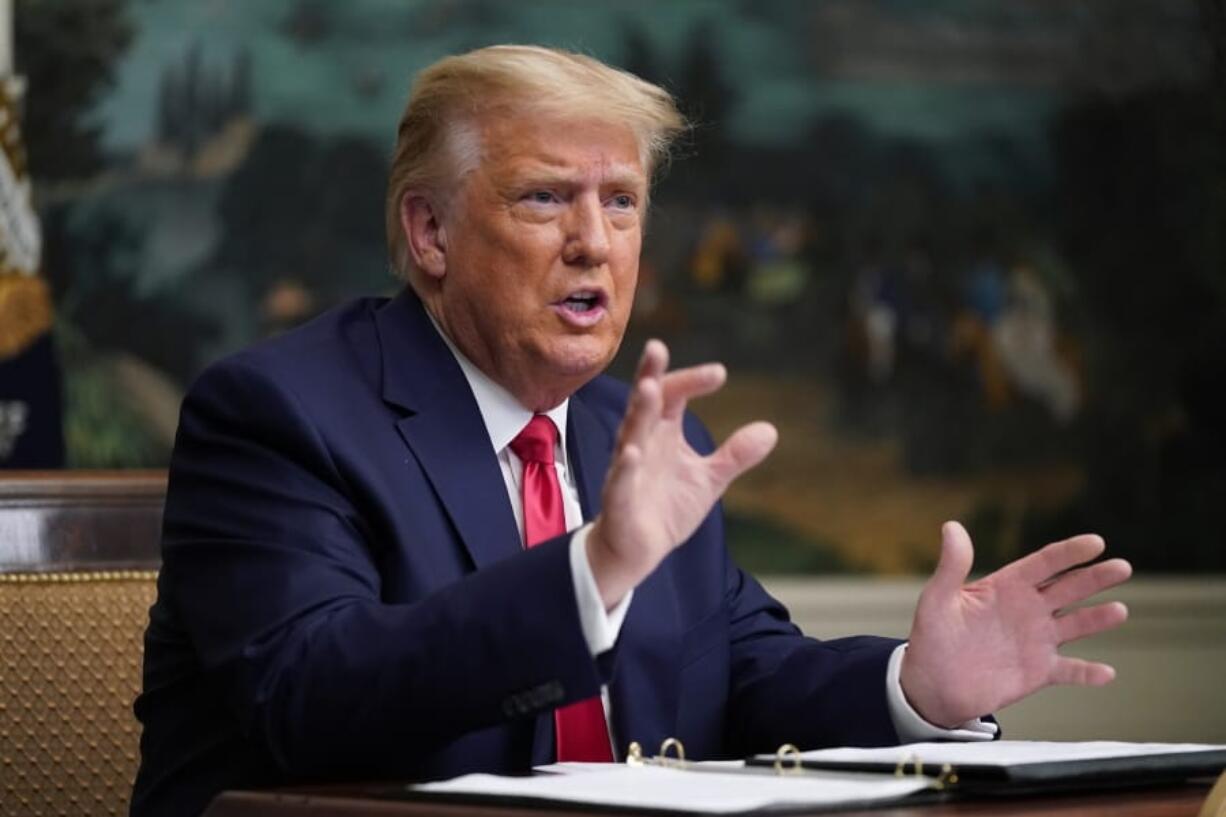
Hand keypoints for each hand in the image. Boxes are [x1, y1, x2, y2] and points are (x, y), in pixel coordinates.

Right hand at [587, 340, 776, 606]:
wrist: (636, 551)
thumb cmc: (666, 508)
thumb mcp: (709, 480)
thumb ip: (734, 455)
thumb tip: (770, 430)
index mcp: (662, 433)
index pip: (674, 394)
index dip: (693, 380)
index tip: (719, 374)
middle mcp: (641, 443)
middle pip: (645, 402)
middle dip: (651, 376)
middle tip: (657, 347)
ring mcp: (626, 469)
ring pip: (630, 434)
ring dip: (638, 412)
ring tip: (648, 389)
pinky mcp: (618, 499)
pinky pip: (619, 480)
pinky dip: (624, 467)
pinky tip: (630, 453)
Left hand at [900, 521, 1131, 727]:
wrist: (932, 685)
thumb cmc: (932, 637)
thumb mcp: (938, 599)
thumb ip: (952, 565)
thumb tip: (952, 526)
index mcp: (1007, 587)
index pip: (1044, 563)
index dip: (1070, 552)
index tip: (1096, 542)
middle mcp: (1028, 610)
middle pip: (1069, 589)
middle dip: (1095, 578)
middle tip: (1122, 567)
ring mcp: (1036, 640)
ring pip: (1076, 625)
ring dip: (1098, 618)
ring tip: (1119, 611)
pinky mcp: (1039, 672)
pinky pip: (1070, 671)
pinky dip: (1088, 673)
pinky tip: (1107, 674)